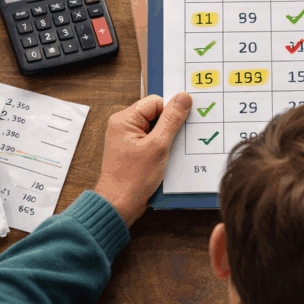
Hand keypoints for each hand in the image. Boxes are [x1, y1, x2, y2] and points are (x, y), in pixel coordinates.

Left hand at [93, 93, 191, 224]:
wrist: (119, 205)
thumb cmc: (133, 178)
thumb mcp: (158, 146)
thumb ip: (172, 120)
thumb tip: (183, 97)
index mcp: (124, 120)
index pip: (156, 102)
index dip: (170, 112)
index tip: (181, 126)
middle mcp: (124, 126)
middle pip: (156, 114)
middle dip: (170, 126)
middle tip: (174, 141)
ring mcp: (128, 138)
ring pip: (157, 128)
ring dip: (167, 138)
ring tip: (167, 153)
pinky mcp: (134, 150)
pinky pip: (153, 140)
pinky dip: (163, 147)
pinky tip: (166, 158)